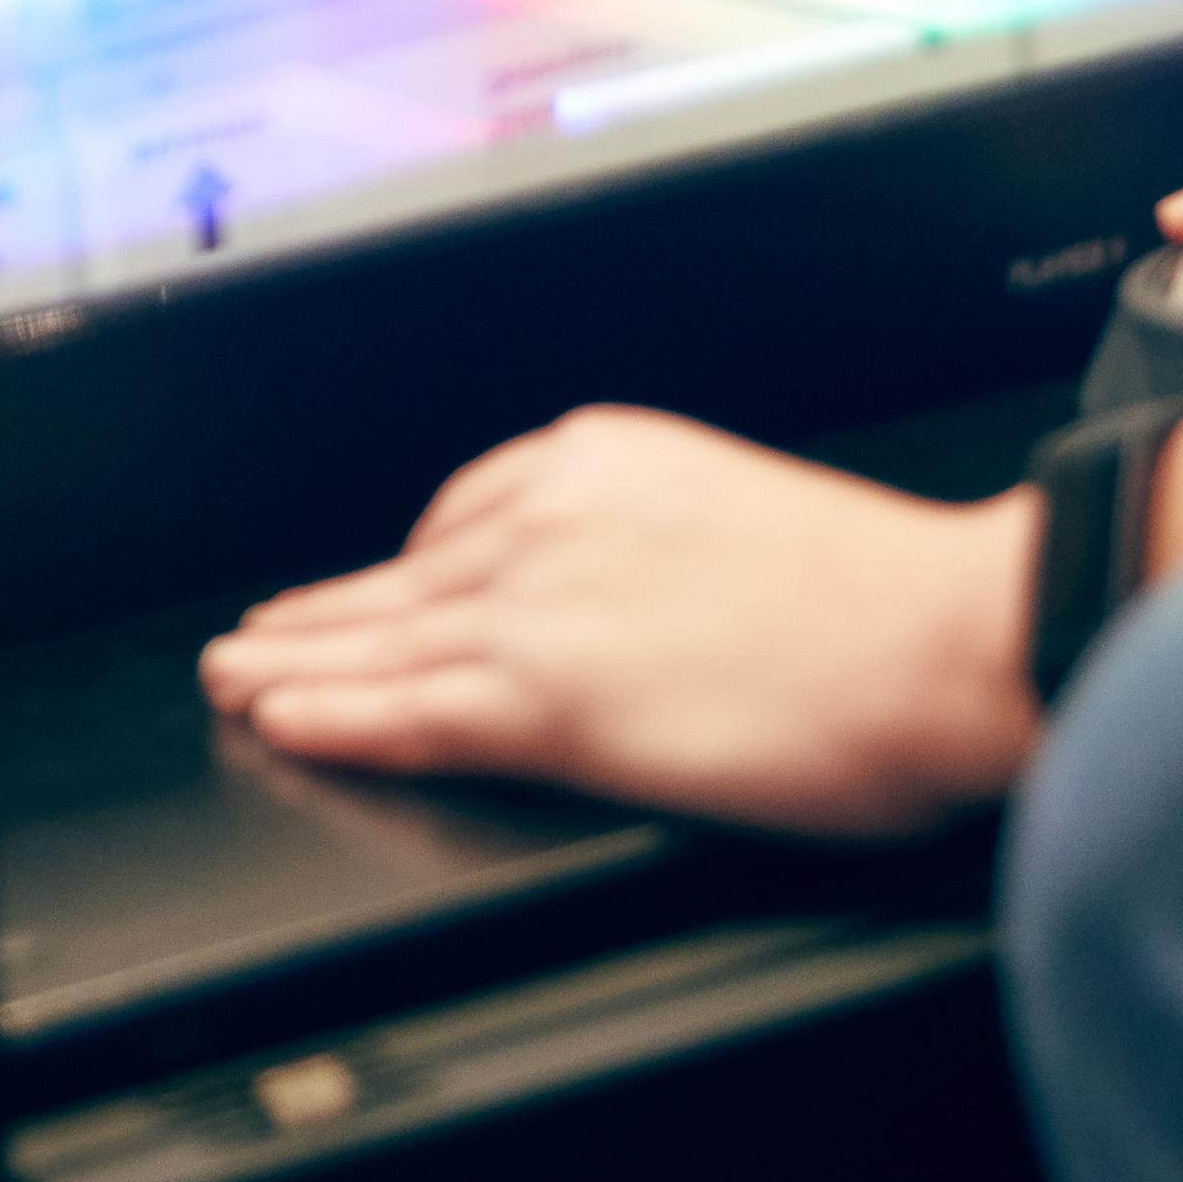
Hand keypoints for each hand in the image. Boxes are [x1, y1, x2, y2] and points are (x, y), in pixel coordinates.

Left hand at [197, 408, 1044, 834]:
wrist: (947, 634)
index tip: (376, 585)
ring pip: (379, 637)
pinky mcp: (539, 696)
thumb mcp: (756, 526)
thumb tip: (659, 603)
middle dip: (323, 609)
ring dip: (293, 660)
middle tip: (255, 633)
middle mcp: (552, 512)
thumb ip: (674, 552)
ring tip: (235, 678)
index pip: (470, 510)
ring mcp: (535, 602)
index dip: (407, 563)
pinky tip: (281, 722)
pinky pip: (399, 708)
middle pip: (404, 571)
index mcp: (609, 459)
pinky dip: (327, 715)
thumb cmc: (898, 605)